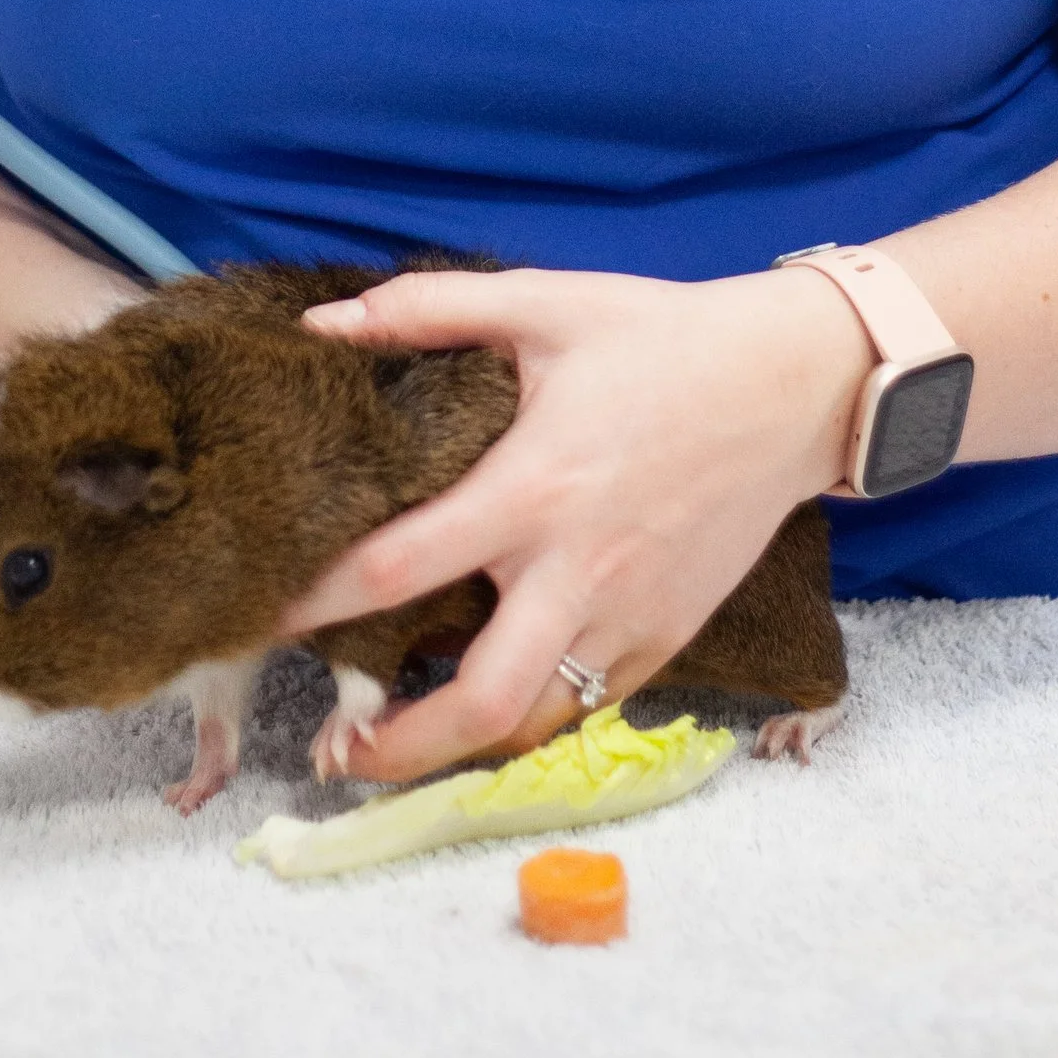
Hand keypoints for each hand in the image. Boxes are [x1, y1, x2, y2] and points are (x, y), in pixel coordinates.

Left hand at [274, 262, 867, 785]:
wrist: (795, 383)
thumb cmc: (661, 338)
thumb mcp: (545, 303)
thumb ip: (429, 310)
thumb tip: (325, 322)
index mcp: (532, 488)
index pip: (401, 566)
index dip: (319, 603)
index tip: (263, 622)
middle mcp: (577, 569)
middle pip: (480, 700)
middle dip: (398, 746)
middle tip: (336, 754)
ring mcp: (629, 613)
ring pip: (537, 722)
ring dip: (463, 748)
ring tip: (401, 747)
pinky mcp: (669, 634)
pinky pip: (589, 701)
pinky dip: (535, 714)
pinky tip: (492, 699)